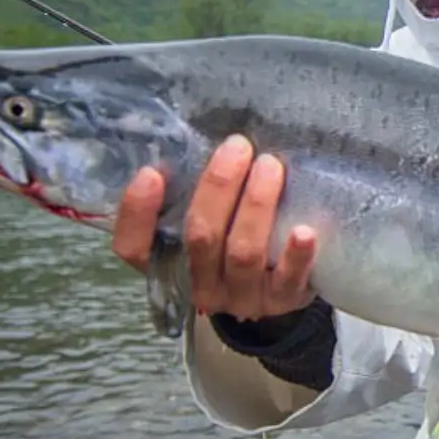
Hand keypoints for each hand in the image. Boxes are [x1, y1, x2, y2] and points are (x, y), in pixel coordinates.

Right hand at [112, 135, 317, 320]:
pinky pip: (287, 280)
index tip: (151, 173)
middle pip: (201, 238)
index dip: (136, 213)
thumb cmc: (230, 242)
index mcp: (169, 264)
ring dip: (256, 206)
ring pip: (242, 253)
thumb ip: (190, 192)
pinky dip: (295, 256)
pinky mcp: (282, 301)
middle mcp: (200, 286)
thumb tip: (196, 137)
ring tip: (270, 166)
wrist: (273, 292)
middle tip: (238, 147)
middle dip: (219, 187)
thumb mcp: (203, 222)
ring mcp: (241, 297)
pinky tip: (304, 231)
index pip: (134, 248)